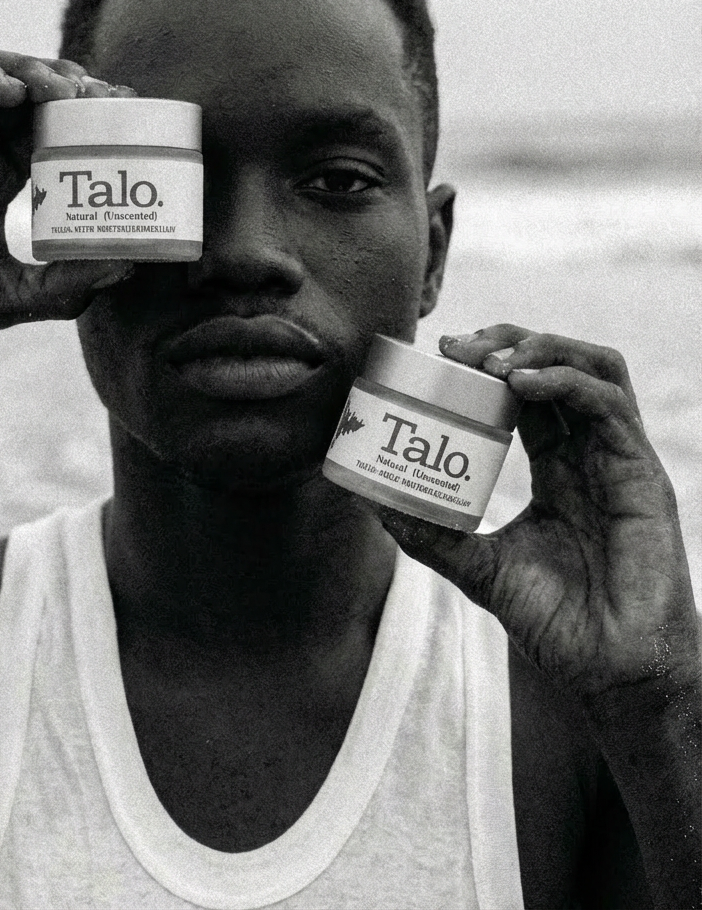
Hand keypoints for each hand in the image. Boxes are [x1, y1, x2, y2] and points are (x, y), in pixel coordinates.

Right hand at [0, 48, 134, 369]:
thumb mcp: (4, 297)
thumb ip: (60, 285)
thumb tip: (129, 264)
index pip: (53, 134)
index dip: (91, 122)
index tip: (131, 123)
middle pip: (33, 96)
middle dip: (75, 89)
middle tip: (110, 100)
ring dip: (37, 72)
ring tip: (68, 91)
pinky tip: (14, 92)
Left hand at [376, 325, 698, 708]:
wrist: (609, 671)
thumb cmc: (558, 624)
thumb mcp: (479, 568)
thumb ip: (431, 535)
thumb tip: (370, 502)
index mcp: (559, 467)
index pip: (526, 392)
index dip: (489, 361)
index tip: (440, 351)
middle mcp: (591, 453)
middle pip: (558, 365)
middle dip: (508, 342)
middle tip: (457, 347)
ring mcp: (620, 459)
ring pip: (593, 368)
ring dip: (540, 348)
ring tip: (491, 360)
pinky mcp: (643, 473)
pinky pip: (610, 405)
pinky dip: (565, 381)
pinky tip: (523, 384)